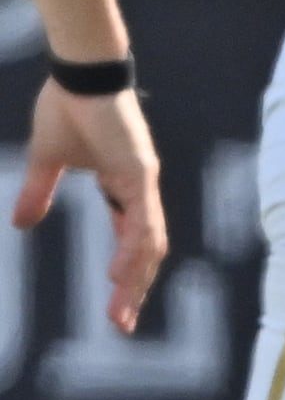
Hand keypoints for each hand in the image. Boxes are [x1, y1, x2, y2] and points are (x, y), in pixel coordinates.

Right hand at [21, 78, 164, 331]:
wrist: (79, 74)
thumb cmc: (68, 108)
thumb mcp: (47, 161)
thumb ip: (39, 193)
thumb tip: (21, 225)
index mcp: (125, 188)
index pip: (132, 241)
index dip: (126, 275)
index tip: (114, 310)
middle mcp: (141, 189)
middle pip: (146, 250)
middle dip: (134, 289)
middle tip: (121, 326)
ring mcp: (144, 179)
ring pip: (148, 241)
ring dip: (135, 278)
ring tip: (120, 312)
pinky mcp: (140, 170)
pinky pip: (141, 216)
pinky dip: (134, 246)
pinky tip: (120, 273)